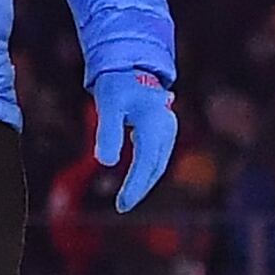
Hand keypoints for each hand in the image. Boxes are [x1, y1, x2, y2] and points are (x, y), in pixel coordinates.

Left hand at [91, 69, 176, 213]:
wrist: (132, 66)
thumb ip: (107, 132)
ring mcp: (169, 129)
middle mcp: (167, 127)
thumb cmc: (118, 85)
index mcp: (155, 123)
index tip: (121, 205)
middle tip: (122, 207)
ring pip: (159, 163)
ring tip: (128, 199)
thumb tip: (105, 163)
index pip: (146, 162)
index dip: (135, 186)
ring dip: (145, 182)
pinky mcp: (166, 131)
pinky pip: (159, 157)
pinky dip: (148, 171)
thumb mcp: (108, 105)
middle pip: (156, 166)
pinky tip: (136, 181)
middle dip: (140, 189)